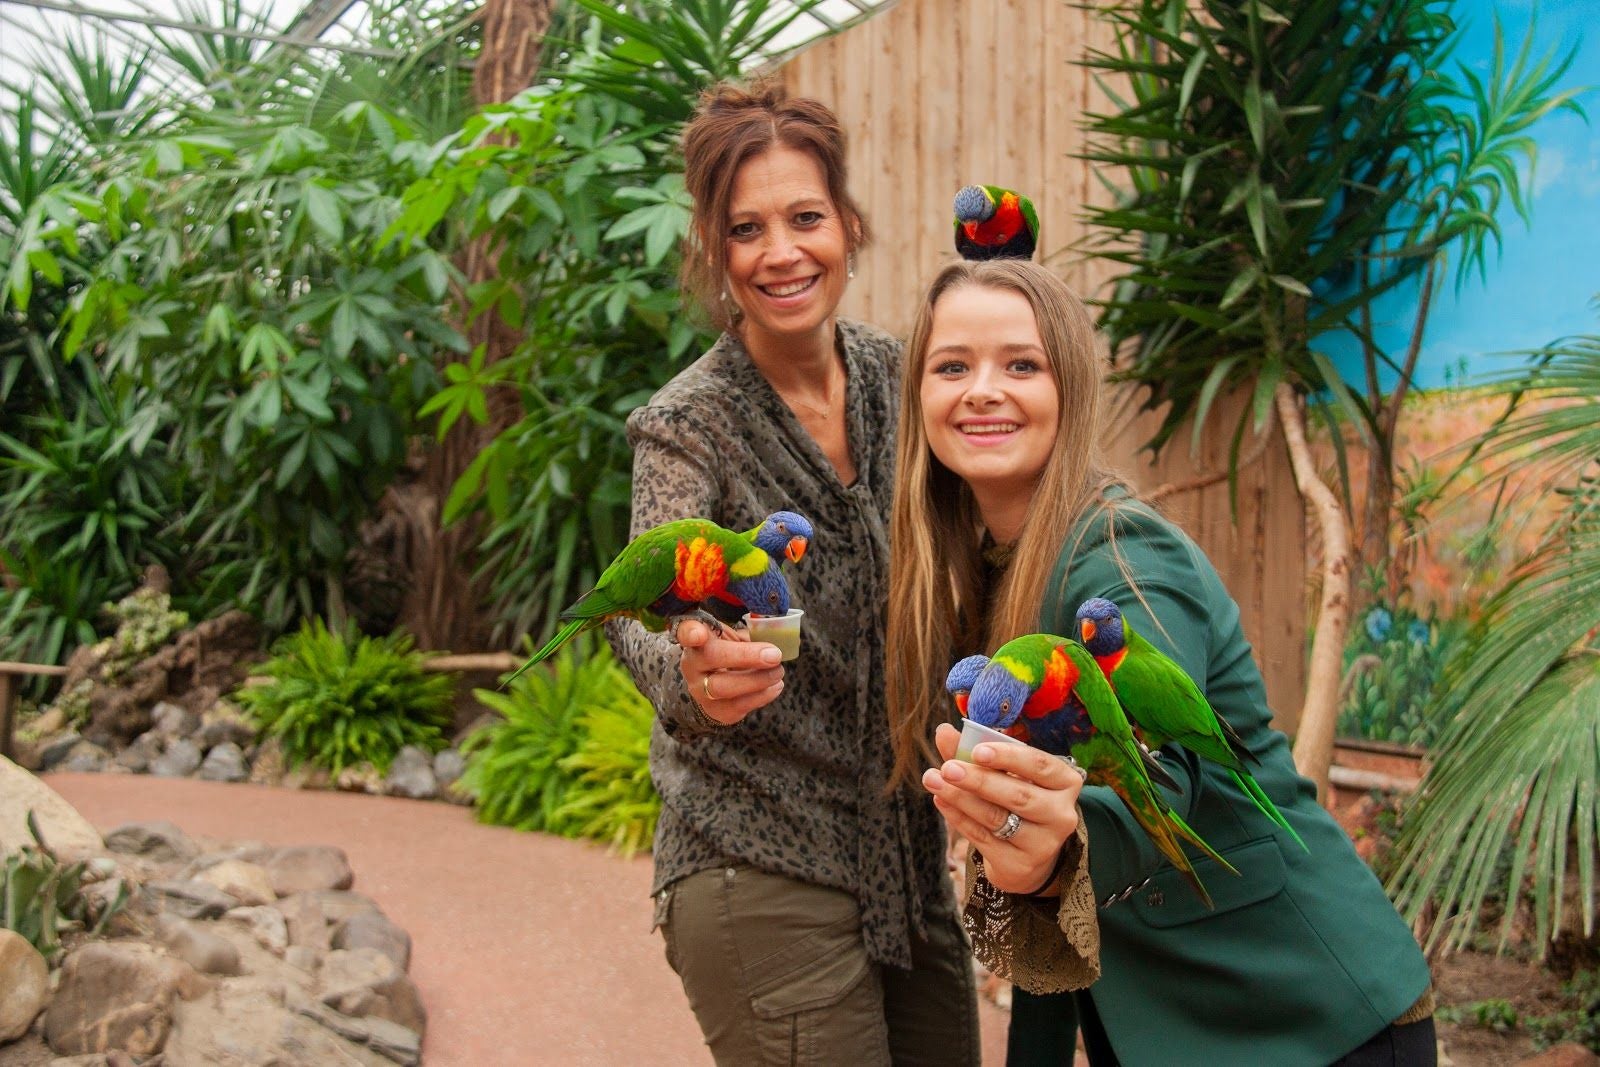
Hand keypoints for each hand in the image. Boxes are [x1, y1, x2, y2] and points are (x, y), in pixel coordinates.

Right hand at [676, 619, 784, 724]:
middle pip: (712, 657)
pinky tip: (776, 685)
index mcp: (696, 638)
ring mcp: (700, 689)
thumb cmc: (727, 653)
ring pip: (724, 687)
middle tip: (774, 655)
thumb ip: (746, 634)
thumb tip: (774, 636)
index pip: (685, 631)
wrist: (714, 687)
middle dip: (746, 656)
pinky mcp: (715, 710)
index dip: (690, 632)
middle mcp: (692, 664)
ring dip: (758, 679)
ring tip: (778, 671)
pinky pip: (739, 705)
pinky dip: (763, 695)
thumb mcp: (732, 637)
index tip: (699, 634)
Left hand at [922, 723, 1085, 894]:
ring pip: (997, 817)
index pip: (1040, 765)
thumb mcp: (1005, 773)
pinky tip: (941, 800)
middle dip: (979, 780)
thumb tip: (943, 732)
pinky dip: (958, 817)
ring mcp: (1044, 843)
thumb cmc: (1016, 799)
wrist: (1027, 854)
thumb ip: (975, 752)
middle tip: (948, 768)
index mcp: (1065, 782)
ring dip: (961, 798)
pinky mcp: (1021, 865)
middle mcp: (1061, 814)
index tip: (977, 750)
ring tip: (933, 780)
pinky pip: (983, 838)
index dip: (1009, 757)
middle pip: (1018, 795)